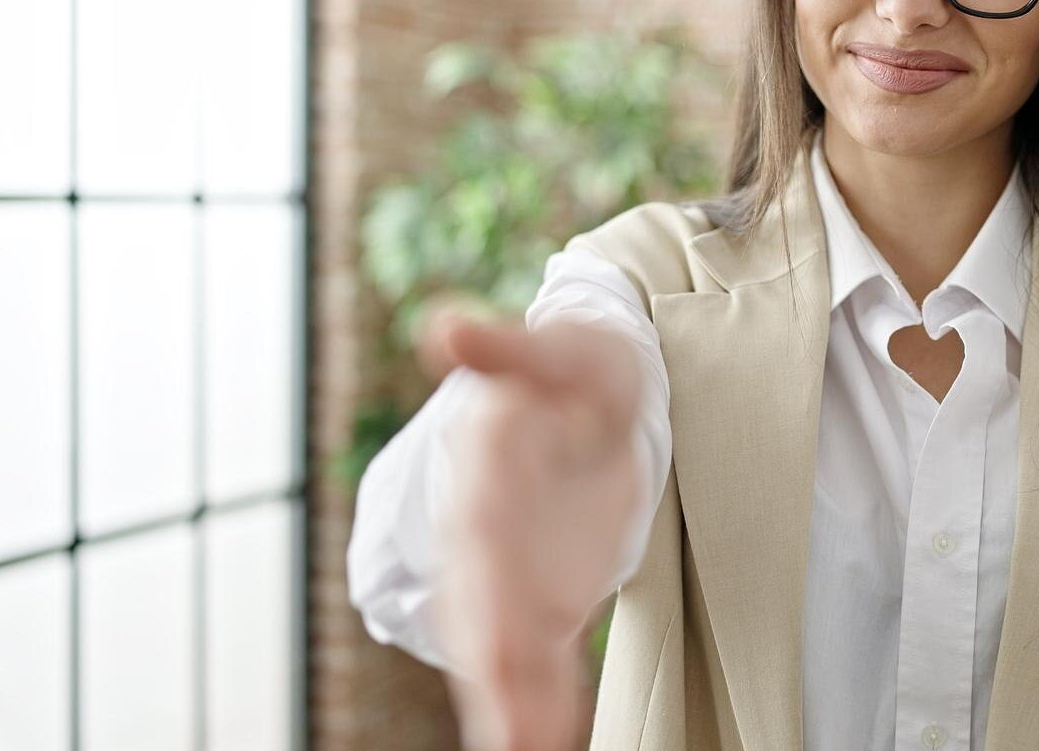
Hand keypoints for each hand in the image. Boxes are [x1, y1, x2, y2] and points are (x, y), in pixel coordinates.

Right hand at [418, 298, 645, 750]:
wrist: (592, 390)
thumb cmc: (575, 366)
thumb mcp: (559, 349)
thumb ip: (509, 348)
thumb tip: (446, 328)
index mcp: (485, 476)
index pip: (478, 536)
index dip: (482, 588)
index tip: (488, 641)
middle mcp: (486, 538)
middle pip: (480, 610)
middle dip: (492, 670)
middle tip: (508, 723)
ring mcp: (513, 576)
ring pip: (502, 649)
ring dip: (511, 702)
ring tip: (526, 747)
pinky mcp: (547, 598)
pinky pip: (540, 658)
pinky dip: (542, 702)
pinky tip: (547, 742)